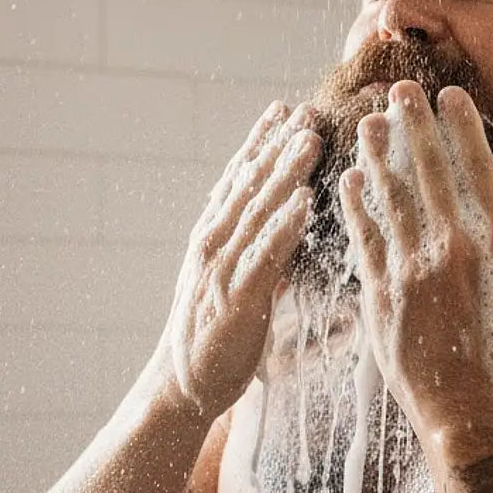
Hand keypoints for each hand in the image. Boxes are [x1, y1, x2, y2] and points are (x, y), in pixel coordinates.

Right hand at [158, 101, 320, 417]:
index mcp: (212, 235)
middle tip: (307, 109)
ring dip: (286, 172)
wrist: (181, 384)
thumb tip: (288, 226)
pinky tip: (305, 201)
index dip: (260, 141)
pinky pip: (266, 255)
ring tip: (311, 138)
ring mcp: (222, 267)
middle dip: (278, 144)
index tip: (282, 108)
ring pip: (258, 210)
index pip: (238, 178)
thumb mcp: (232, 279)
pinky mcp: (237, 297)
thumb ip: (259, 249)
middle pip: (249, 184)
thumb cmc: (212, 331)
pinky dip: (286, 225)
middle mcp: (213, 242)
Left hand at [338, 81, 492, 453]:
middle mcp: (449, 248)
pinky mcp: (379, 293)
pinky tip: (347, 179)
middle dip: (413, 125)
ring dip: (376, 156)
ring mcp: (409, 269)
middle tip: (399, 89)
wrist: (466, 411)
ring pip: (389, 198)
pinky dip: (354, 206)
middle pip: (427, 172)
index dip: (461, 127)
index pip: (476, 169)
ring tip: (365, 121)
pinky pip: (363, 238)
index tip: (450, 95)